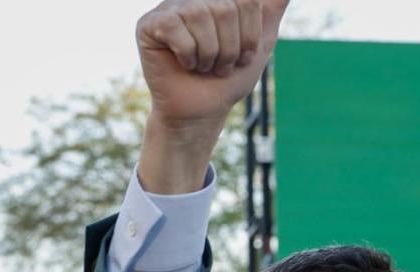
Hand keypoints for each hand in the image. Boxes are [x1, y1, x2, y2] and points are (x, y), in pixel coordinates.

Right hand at [137, 0, 287, 192]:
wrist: (202, 112)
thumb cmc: (227, 79)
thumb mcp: (258, 43)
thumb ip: (270, 11)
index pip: (247, 2)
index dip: (250, 36)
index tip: (241, 56)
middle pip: (225, 9)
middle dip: (229, 49)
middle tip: (218, 66)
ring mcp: (169, 9)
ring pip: (201, 16)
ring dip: (209, 54)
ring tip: (203, 67)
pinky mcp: (149, 25)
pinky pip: (176, 29)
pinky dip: (187, 55)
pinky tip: (183, 64)